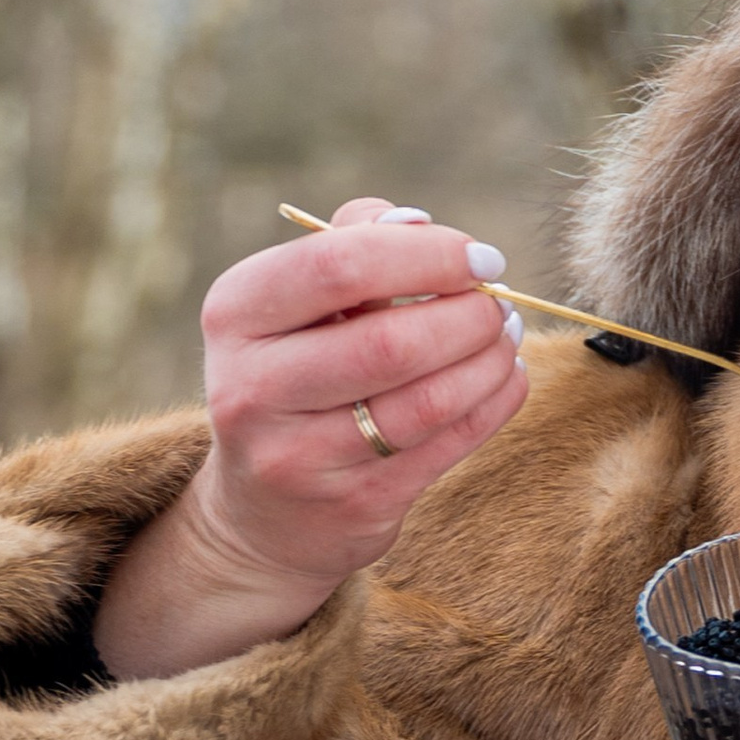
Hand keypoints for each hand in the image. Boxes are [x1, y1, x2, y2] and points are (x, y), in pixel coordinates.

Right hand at [94, 199, 527, 678]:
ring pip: (427, 401)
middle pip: (390, 341)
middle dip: (468, 315)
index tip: (481, 259)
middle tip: (499, 304)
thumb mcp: (296, 302)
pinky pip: (448, 445)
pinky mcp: (353, 506)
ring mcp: (299, 457)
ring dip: (488, 360)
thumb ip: (353, 243)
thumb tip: (422, 225)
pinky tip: (503, 378)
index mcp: (235, 314)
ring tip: (504, 336)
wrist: (264, 513)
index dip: (427, 255)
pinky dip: (494, 403)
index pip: (340, 265)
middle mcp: (252, 388)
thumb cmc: (297, 371)